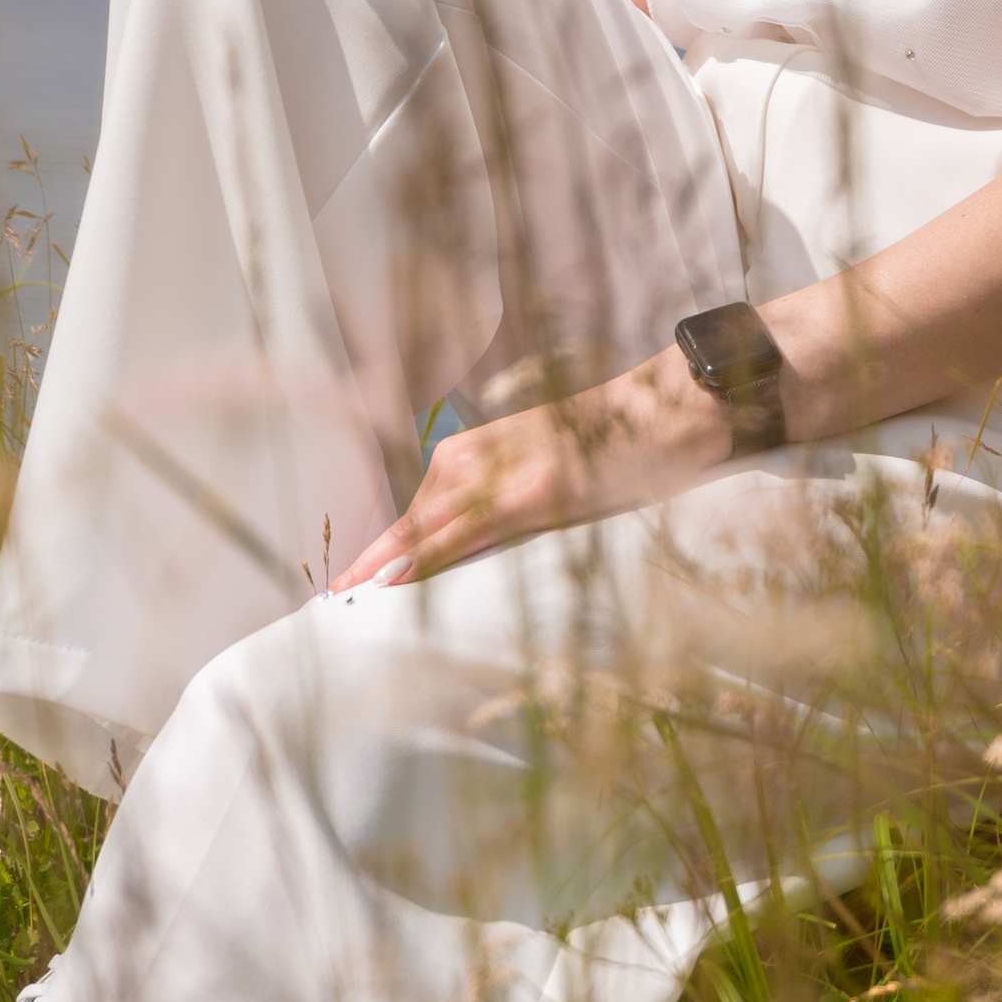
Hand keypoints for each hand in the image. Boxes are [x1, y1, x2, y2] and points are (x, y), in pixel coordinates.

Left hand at [332, 352, 735, 590]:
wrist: (673, 408)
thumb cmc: (625, 446)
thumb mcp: (560, 470)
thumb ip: (517, 500)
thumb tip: (482, 544)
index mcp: (491, 450)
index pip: (427, 503)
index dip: (389, 542)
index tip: (351, 574)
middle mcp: (490, 454)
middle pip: (416, 513)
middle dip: (373, 555)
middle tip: (328, 593)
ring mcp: (511, 469)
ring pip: (430, 521)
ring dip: (387, 559)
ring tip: (348, 593)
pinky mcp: (536, 489)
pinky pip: (469, 528)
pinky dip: (428, 553)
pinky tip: (396, 577)